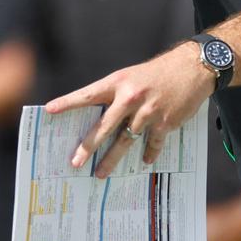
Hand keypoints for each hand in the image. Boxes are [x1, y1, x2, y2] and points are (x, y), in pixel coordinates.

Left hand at [46, 42, 214, 177]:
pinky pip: (152, 143)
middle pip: (104, 126)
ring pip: (125, 140)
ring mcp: (148, 111)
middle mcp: (130, 97)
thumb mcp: (131, 77)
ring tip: (100, 173)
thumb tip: (98, 120)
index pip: (88, 94)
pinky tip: (144, 162)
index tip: (49, 110)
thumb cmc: (156, 73)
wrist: (191, 67)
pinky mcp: (165, 122)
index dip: (67, 102)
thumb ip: (114, 96)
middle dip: (88, 146)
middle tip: (75, 162)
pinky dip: (148, 153)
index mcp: (118, 82)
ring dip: (112, 159)